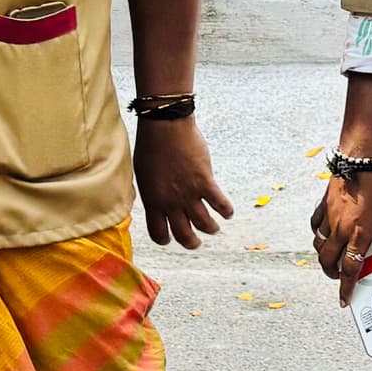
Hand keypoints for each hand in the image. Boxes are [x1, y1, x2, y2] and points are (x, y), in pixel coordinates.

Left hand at [135, 113, 233, 249]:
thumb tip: (157, 203)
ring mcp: (189, 194)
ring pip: (204, 224)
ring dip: (211, 229)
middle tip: (195, 243)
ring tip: (214, 229)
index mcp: (152, 201)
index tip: (169, 239)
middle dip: (191, 242)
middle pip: (183, 234)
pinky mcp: (205, 182)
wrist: (165, 127)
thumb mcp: (143, 175)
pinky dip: (226, 211)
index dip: (165, 239)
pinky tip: (228, 213)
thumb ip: (152, 193)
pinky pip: (219, 204)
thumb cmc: (151, 146)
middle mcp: (170, 202)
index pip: (158, 232)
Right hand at [309, 162, 371, 302]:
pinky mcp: (324, 205)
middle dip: (331, 274)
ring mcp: (329, 217)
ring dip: (324, 256)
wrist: (361, 160)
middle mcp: (340, 229)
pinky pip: (315, 225)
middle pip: (328, 261)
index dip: (346, 287)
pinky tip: (324, 233)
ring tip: (331, 259)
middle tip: (338, 277)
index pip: (350, 269)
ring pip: (319, 245)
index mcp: (359, 235)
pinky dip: (318, 234)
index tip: (344, 298)